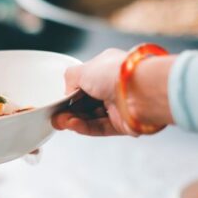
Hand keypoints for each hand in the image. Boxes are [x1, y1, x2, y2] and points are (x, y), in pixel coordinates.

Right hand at [52, 48, 174, 136]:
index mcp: (106, 69)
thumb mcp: (82, 69)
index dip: (69, 94)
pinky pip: (99, 127)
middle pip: (85, 103)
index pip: (84, 83)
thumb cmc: (115, 74)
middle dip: (69, 110)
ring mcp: (118, 106)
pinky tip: (73, 126)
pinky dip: (85, 127)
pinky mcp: (122, 124)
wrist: (141, 91)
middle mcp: (113, 87)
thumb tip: (67, 92)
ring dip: (74, 120)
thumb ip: (70, 78)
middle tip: (55, 116)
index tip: (57, 102)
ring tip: (61, 122)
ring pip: (91, 117)